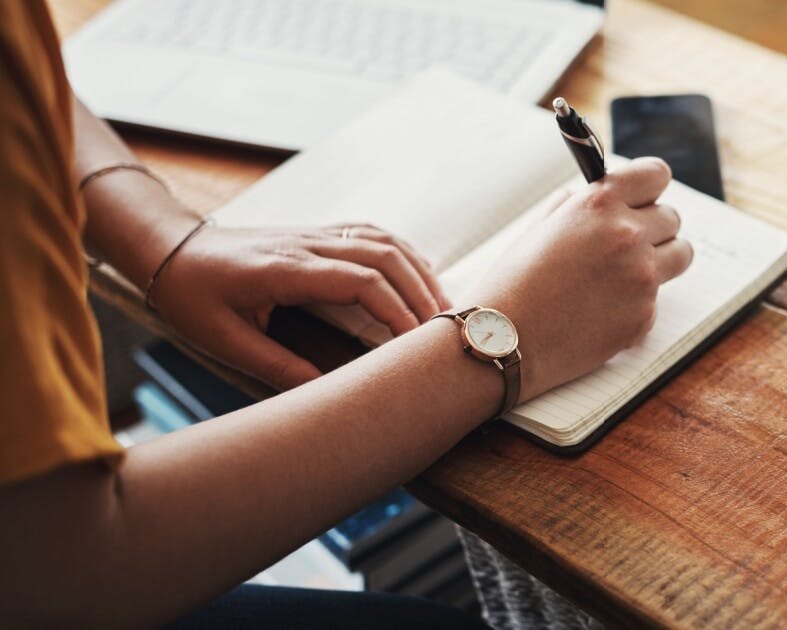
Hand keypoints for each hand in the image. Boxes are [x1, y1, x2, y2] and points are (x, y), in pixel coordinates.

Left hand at [151, 223, 450, 389]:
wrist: (170, 249)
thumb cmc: (191, 295)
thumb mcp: (223, 340)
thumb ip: (276, 366)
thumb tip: (324, 397)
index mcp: (284, 269)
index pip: (360, 281)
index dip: (395, 309)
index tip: (415, 343)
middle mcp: (306, 244)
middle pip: (384, 255)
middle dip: (421, 291)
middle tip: (443, 329)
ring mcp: (313, 233)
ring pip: (383, 240)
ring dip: (418, 271)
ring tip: (442, 306)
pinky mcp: (316, 233)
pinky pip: (371, 234)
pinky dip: (403, 253)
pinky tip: (417, 275)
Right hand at [463, 157, 692, 399]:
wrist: (501, 342)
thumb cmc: (512, 283)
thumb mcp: (539, 227)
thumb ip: (576, 207)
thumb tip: (601, 200)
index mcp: (599, 204)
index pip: (656, 175)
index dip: (650, 186)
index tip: (645, 196)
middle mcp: (627, 235)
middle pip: (672, 218)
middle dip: (653, 227)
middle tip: (628, 243)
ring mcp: (641, 278)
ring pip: (680, 256)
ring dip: (660, 260)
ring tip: (627, 274)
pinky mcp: (644, 317)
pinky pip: (655, 300)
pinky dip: (637, 304)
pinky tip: (601, 312)